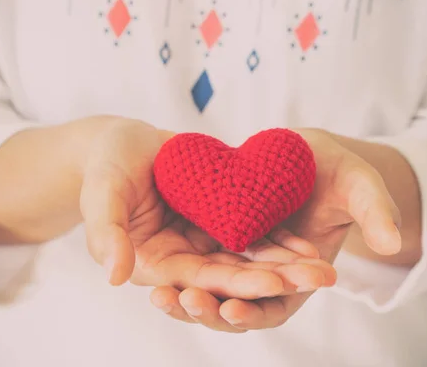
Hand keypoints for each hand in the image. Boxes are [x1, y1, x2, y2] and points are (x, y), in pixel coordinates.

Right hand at [79, 119, 335, 299]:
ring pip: (249, 258)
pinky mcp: (220, 221)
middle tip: (319, 279)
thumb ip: (106, 233)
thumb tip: (114, 276)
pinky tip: (310, 246)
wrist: (125, 142)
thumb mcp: (102, 194)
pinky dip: (280, 240)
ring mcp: (204, 241)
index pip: (200, 280)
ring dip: (286, 265)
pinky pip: (253, 234)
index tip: (275, 284)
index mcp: (155, 263)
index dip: (237, 283)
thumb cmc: (106, 166)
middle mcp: (184, 259)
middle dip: (276, 279)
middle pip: (234, 275)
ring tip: (324, 269)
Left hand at [149, 128, 401, 331]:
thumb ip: (375, 210)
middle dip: (208, 311)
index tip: (232, 310)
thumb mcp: (359, 185)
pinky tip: (152, 268)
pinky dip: (178, 270)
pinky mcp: (219, 239)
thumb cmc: (338, 171)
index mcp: (300, 276)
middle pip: (234, 305)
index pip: (277, 307)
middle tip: (183, 304)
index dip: (256, 313)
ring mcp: (239, 258)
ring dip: (185, 299)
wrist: (307, 154)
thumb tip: (391, 240)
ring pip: (209, 290)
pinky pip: (195, 260)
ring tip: (160, 295)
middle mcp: (265, 274)